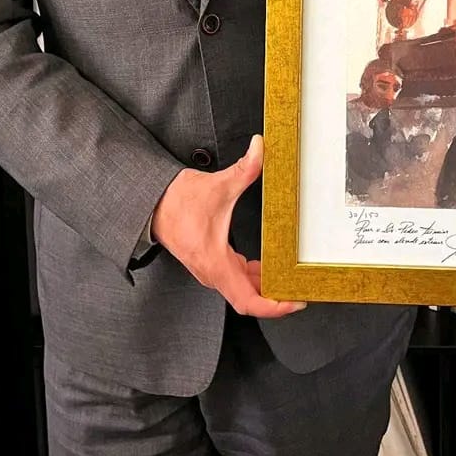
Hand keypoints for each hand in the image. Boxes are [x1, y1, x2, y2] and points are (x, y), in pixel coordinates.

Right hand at [150, 134, 306, 318]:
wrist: (153, 203)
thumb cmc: (179, 201)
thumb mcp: (219, 185)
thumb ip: (246, 168)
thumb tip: (261, 148)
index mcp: (215, 262)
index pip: (248, 301)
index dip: (274, 307)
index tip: (295, 302)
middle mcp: (213, 273)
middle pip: (250, 299)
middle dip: (277, 298)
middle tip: (302, 288)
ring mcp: (211, 270)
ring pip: (243, 290)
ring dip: (266, 287)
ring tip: (291, 278)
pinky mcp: (211, 262)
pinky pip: (236, 279)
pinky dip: (254, 277)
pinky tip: (268, 266)